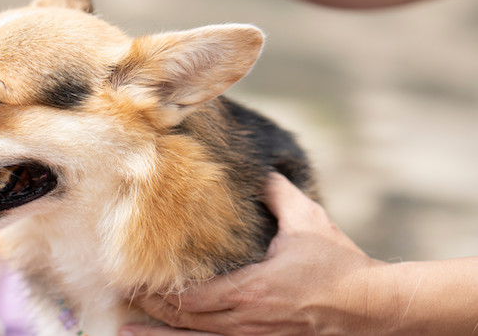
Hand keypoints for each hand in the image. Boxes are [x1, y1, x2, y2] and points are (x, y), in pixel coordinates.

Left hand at [120, 173, 394, 335]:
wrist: (371, 307)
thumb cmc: (338, 264)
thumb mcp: (308, 221)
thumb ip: (278, 194)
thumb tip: (260, 171)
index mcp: (251, 289)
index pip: (192, 295)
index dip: (158, 290)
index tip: (131, 278)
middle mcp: (246, 321)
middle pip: (185, 320)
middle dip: (149, 309)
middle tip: (119, 295)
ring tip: (124, 332)